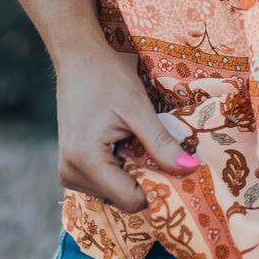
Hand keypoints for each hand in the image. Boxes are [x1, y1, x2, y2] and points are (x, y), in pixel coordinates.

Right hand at [55, 47, 198, 213]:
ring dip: (134, 172)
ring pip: (115, 192)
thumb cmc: (106, 77)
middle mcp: (71, 174)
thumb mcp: (139, 108)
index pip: (131, 200)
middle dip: (146, 178)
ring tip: (136, 140)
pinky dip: (122, 168)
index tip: (176, 169)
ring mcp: (68, 172)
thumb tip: (190, 168)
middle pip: (123, 198)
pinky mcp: (72, 166)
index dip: (158, 188)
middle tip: (158, 149)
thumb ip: (162, 142)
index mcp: (86, 161)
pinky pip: (105, 181)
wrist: (78, 59)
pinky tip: (126, 143)